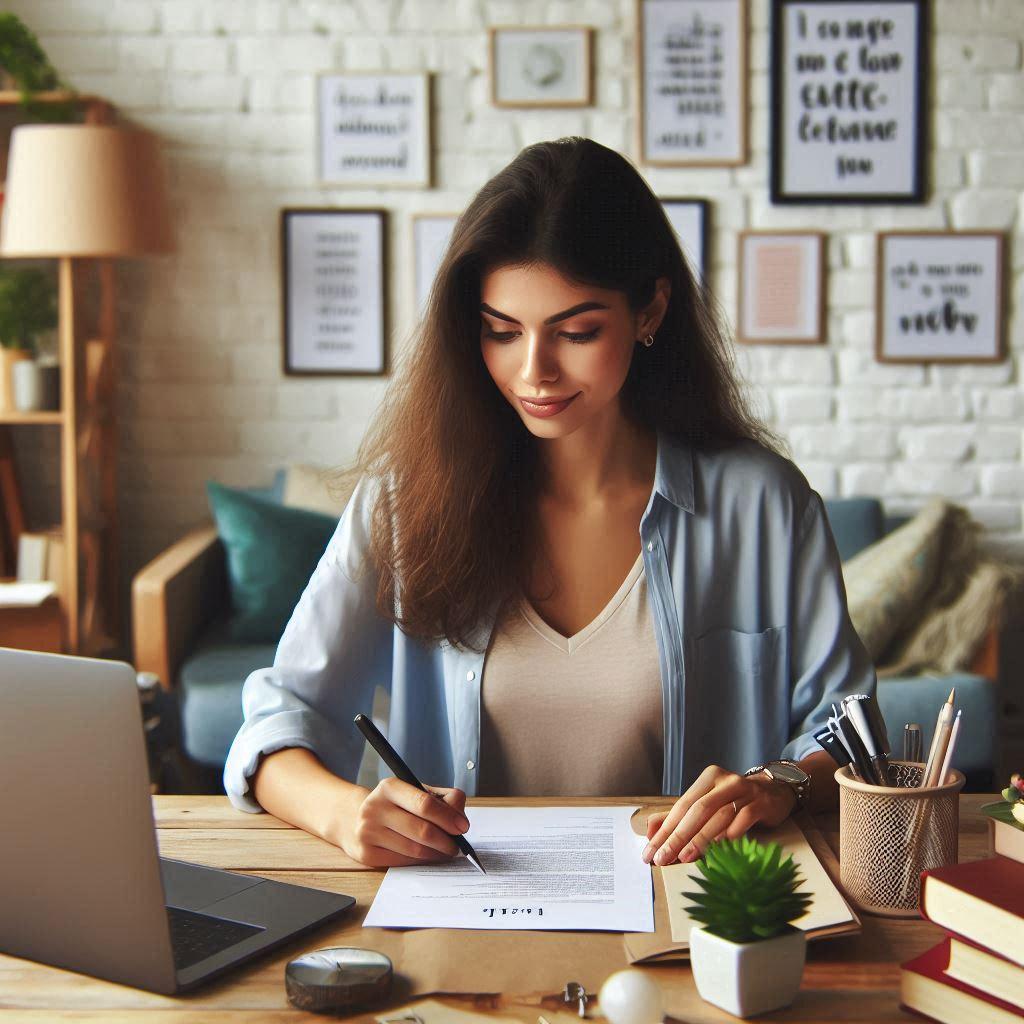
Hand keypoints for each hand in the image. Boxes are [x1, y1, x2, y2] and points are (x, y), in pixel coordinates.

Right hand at [330, 777, 469, 867]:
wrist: (354, 818)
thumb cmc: (395, 805)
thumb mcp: (415, 792)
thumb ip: (442, 799)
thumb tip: (460, 820)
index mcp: (389, 787)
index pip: (424, 803)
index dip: (448, 817)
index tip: (463, 827)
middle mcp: (375, 808)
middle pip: (422, 830)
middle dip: (446, 840)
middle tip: (457, 846)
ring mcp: (368, 832)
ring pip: (414, 850)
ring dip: (436, 853)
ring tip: (446, 850)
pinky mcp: (367, 854)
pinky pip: (403, 861)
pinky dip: (421, 861)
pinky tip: (427, 855)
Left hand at [642, 764, 796, 866]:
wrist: (775, 791)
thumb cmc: (734, 801)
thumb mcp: (706, 804)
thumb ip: (678, 816)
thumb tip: (650, 832)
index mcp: (708, 779)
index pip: (681, 806)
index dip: (665, 830)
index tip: (651, 852)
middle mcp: (725, 781)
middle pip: (697, 810)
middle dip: (677, 836)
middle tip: (662, 858)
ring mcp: (745, 791)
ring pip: (718, 815)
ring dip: (701, 839)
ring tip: (685, 857)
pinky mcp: (761, 803)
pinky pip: (742, 820)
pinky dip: (729, 835)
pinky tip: (718, 851)